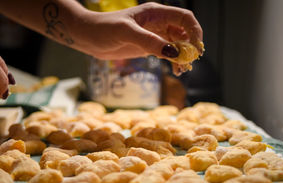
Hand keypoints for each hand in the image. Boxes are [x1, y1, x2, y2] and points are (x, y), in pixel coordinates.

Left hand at [70, 2, 202, 59]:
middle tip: (190, 62)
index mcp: (156, 13)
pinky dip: (174, 61)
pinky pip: (167, 53)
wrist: (87, 37)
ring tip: (182, 70)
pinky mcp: (148, 47)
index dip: (194, 31)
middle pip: (184, 32)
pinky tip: (175, 70)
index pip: (184, 18)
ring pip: (177, 45)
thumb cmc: (103, 28)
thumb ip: (149, 41)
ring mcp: (153, 35)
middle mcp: (158, 23)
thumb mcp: (126, 33)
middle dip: (190, 47)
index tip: (196, 48)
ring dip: (183, 56)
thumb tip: (173, 52)